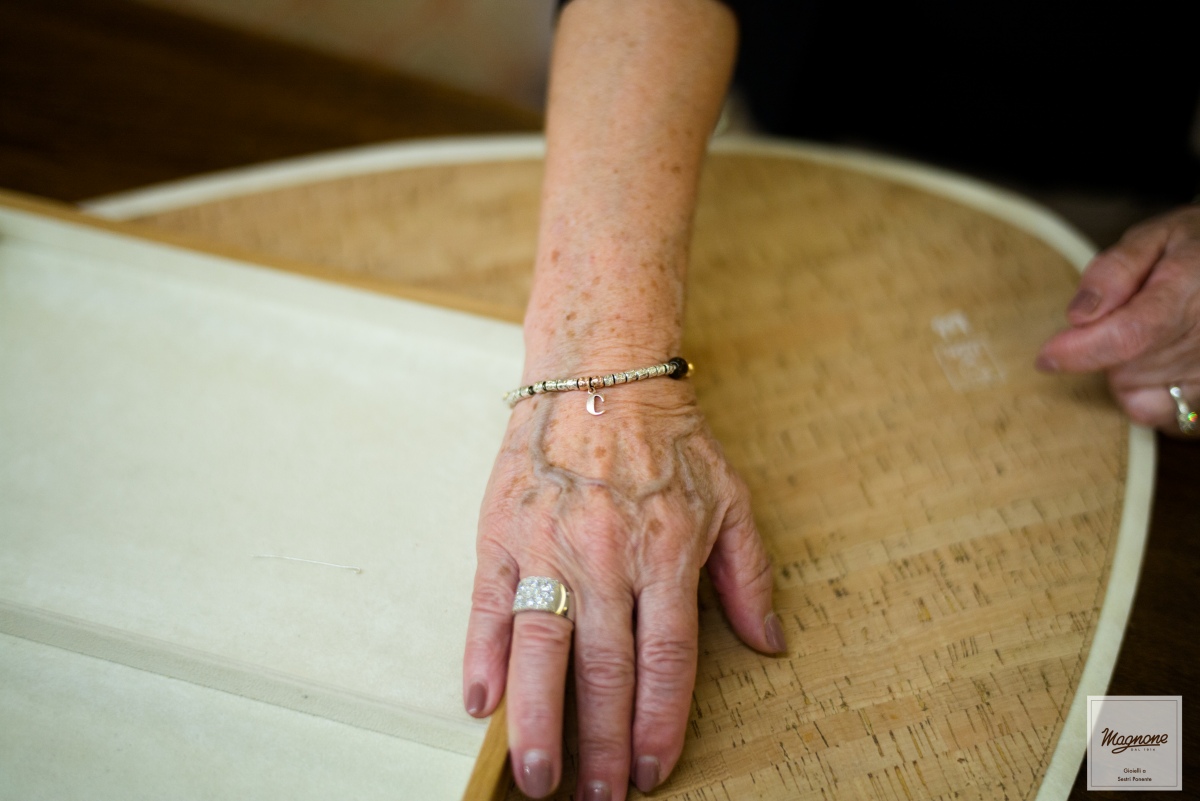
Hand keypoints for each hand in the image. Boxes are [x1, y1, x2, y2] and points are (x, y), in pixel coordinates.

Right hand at [463, 376, 784, 799]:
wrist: (599, 373)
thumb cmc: (666, 439)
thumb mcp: (730, 499)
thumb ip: (751, 575)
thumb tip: (770, 644)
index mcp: (667, 552)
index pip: (666, 658)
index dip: (658, 722)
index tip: (651, 769)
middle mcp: (607, 555)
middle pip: (605, 668)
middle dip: (601, 743)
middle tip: (596, 797)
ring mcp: (549, 543)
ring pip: (543, 648)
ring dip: (540, 720)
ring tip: (538, 777)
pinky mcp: (502, 530)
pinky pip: (489, 605)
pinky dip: (482, 656)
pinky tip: (481, 704)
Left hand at [1037, 205, 1199, 435]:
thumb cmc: (1194, 248)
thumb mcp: (1156, 236)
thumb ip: (1116, 270)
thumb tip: (1079, 315)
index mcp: (1186, 291)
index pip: (1129, 335)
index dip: (1081, 351)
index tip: (1046, 357)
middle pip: (1123, 366)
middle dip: (1101, 346)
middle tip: (1122, 313)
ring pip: (1132, 388)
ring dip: (1122, 367)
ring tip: (1147, 331)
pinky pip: (1154, 412)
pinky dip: (1140, 392)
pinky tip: (1152, 364)